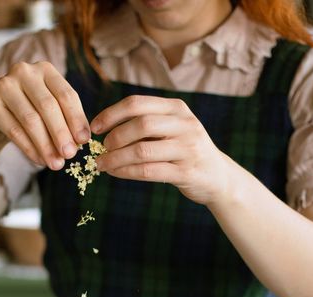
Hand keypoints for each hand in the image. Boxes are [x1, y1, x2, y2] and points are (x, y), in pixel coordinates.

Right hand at [0, 61, 90, 169]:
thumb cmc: (29, 115)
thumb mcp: (50, 114)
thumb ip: (65, 122)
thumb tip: (79, 143)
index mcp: (45, 70)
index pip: (66, 94)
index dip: (77, 119)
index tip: (84, 141)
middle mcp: (24, 71)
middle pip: (48, 106)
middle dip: (61, 133)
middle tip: (70, 156)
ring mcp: (4, 85)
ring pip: (31, 120)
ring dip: (46, 145)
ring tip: (56, 164)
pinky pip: (14, 131)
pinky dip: (30, 149)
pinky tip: (40, 161)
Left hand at [91, 95, 231, 204]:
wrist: (218, 177)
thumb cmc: (185, 152)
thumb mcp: (171, 130)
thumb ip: (146, 125)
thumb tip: (105, 129)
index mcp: (177, 109)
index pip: (138, 103)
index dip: (111, 114)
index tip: (94, 127)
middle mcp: (184, 125)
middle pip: (140, 125)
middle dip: (114, 137)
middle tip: (100, 149)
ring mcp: (187, 148)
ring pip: (142, 150)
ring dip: (116, 158)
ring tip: (101, 164)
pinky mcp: (186, 172)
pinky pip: (148, 171)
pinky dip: (126, 172)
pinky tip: (114, 173)